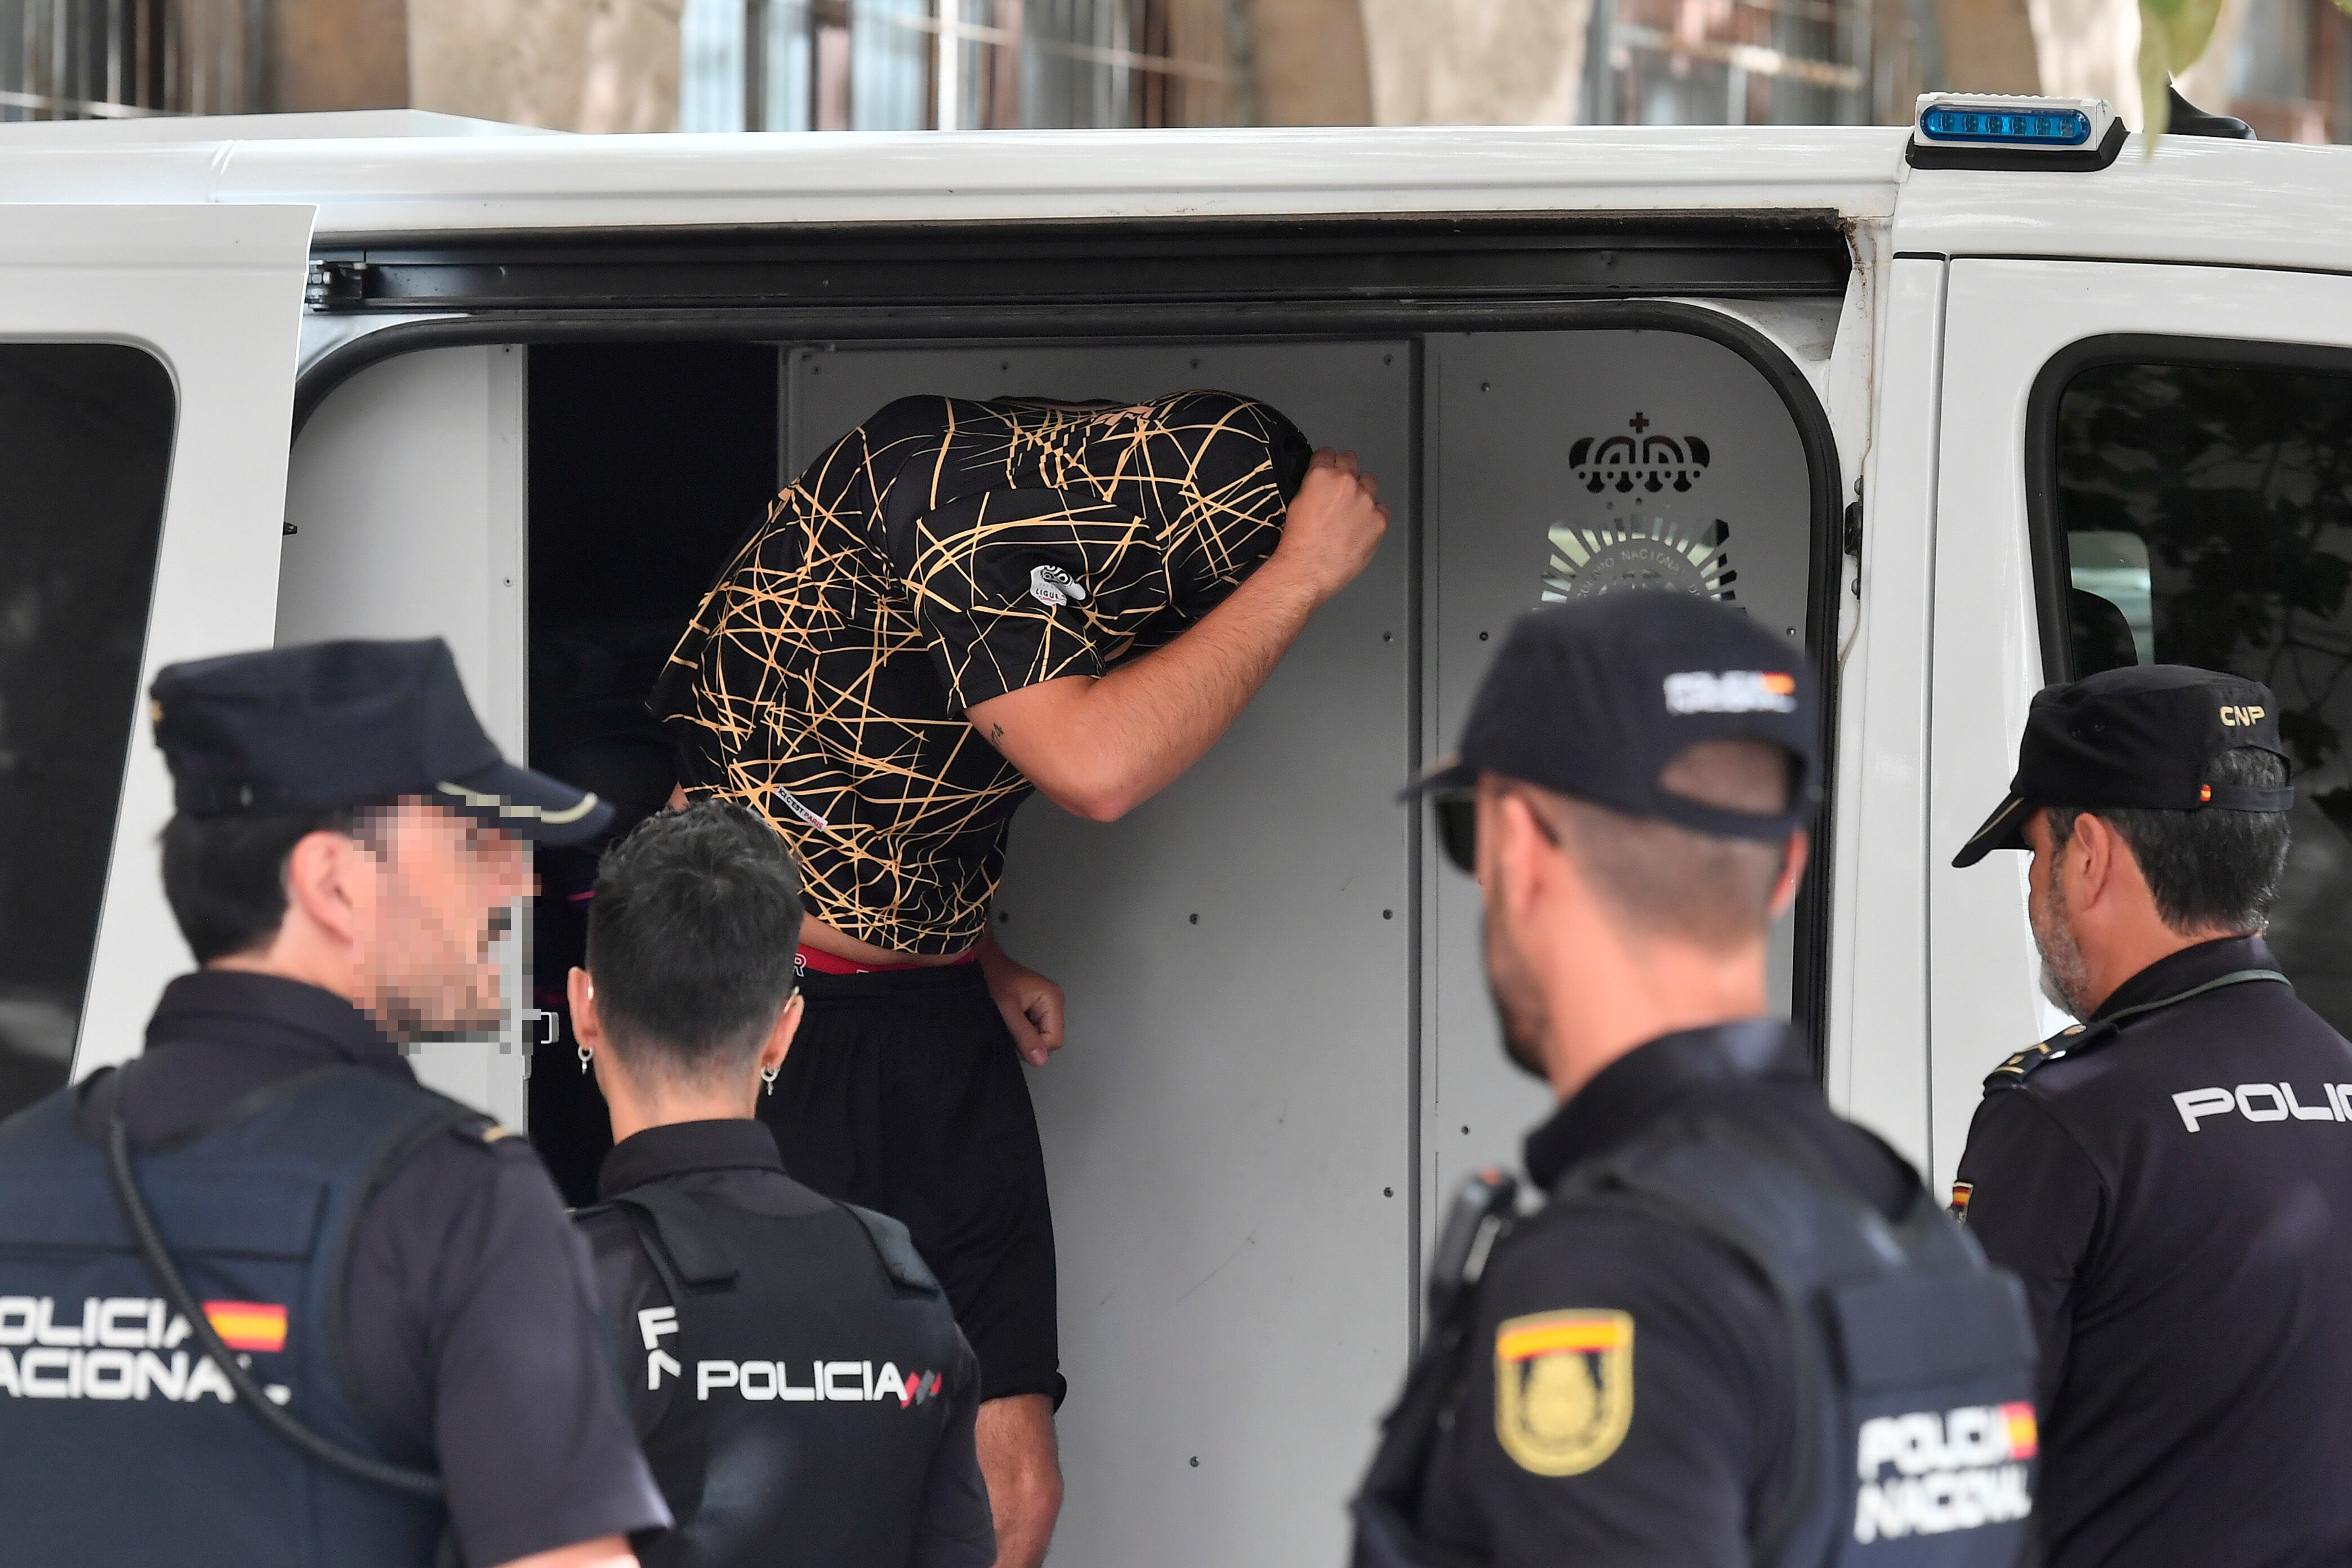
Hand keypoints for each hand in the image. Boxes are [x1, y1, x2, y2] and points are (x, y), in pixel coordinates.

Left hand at [979, 935, 1064, 1066]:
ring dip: (1025, 1035)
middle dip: (1029, 1040)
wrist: (983, 963)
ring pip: (1042, 1035)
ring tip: (1009, 1023)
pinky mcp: (1038, 1006)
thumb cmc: (994, 982)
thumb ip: (1024, 1036)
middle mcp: (1055, 1002)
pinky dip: (1023, 1029)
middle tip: (1009, 1027)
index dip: (1034, 1046)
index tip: (1013, 1035)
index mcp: (1053, 1000)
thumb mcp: (1008, 1010)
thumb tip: (1041, 1062)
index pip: (1054, 1040)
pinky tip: (1011, 1021)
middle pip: (1049, 1038)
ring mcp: (1048, 1004)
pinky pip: (1035, 1028)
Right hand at [1269, 448, 1387, 603]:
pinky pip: (1382, 509)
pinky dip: (1374, 515)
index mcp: (1322, 475)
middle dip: (1345, 469)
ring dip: (1362, 489)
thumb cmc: (1297, 543)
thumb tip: (1319, 485)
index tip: (1326, 467)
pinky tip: (1362, 526)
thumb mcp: (1296, 504)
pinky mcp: (1379, 520)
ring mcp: (1366, 501)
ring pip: (1370, 481)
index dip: (1326, 461)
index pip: (1327, 453)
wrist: (1309, 569)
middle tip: (1340, 486)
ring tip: (1352, 508)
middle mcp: (1346, 482)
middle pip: (1351, 459)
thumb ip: (1312, 487)